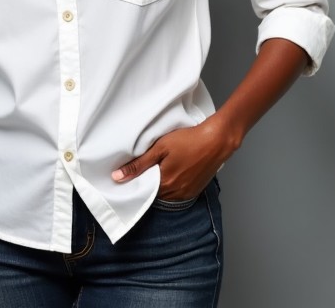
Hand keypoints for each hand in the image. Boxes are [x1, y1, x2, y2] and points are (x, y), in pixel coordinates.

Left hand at [111, 118, 234, 199]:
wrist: (217, 140)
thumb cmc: (189, 140)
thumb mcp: (159, 148)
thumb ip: (138, 165)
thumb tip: (117, 177)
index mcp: (164, 184)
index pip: (143, 193)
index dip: (136, 184)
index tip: (131, 176)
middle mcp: (175, 193)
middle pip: (155, 194)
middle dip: (149, 185)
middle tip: (145, 170)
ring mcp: (187, 193)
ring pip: (167, 194)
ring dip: (161, 186)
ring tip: (160, 169)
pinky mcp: (196, 190)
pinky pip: (179, 194)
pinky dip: (173, 186)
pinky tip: (173, 173)